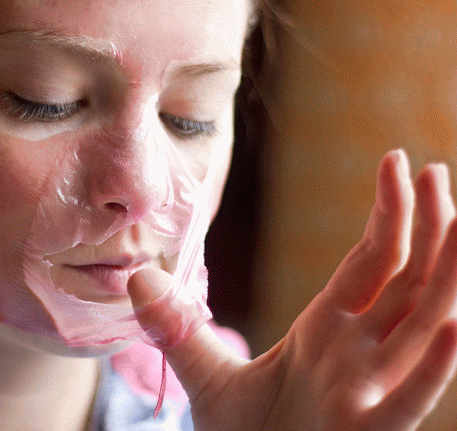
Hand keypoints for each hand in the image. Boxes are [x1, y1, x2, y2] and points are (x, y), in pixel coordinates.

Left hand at [129, 150, 456, 429]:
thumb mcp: (208, 376)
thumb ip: (177, 327)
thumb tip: (135, 277)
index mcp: (328, 331)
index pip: (369, 262)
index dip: (386, 215)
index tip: (395, 164)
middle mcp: (359, 354)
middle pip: (406, 282)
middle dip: (426, 228)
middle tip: (437, 170)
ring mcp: (370, 391)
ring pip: (424, 328)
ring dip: (447, 277)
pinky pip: (411, 397)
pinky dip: (434, 364)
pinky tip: (452, 326)